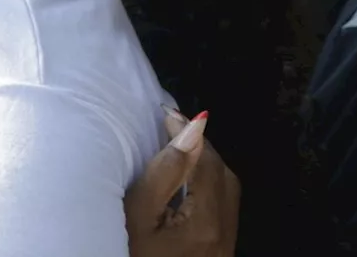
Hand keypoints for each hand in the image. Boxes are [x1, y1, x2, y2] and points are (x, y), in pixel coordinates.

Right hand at [125, 110, 240, 256]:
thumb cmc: (128, 249)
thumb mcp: (137, 211)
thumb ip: (165, 169)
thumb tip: (194, 128)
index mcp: (206, 223)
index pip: (205, 163)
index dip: (189, 134)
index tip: (166, 113)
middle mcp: (226, 234)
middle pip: (223, 174)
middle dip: (201, 145)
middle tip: (171, 125)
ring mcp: (227, 245)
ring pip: (228, 189)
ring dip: (207, 162)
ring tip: (179, 145)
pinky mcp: (222, 250)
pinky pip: (224, 206)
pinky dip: (209, 183)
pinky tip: (187, 177)